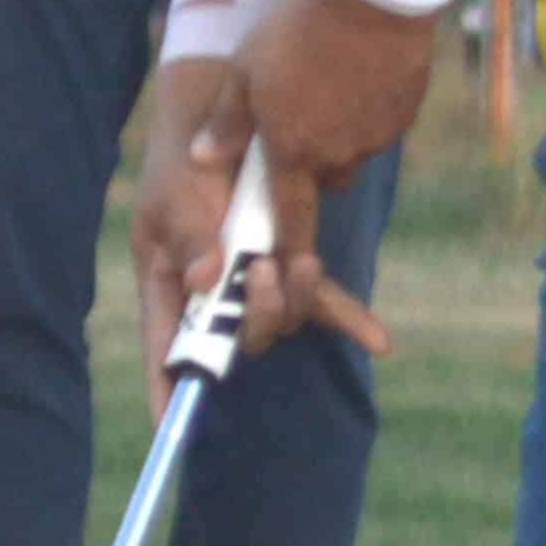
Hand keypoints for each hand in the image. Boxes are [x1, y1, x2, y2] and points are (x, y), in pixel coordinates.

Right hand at [133, 57, 397, 419]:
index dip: (167, 388)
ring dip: (296, 299)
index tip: (168, 424)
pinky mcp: (293, 263)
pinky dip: (351, 320)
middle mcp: (218, 296)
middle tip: (264, 274)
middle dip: (256, 318)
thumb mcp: (173, 198)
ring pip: (283, 319)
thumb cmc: (182, 166)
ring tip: (301, 262)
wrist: (226, 121)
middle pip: (238, 338)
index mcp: (173, 287)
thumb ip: (188, 238)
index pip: (167, 347)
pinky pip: (326, 303)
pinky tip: (379, 341)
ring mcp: (257, 283)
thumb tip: (208, 280)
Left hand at [216, 0, 434, 354]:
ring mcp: (372, 140)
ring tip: (324, 87)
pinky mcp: (400, 118)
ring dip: (336, 136)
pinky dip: (364, 113)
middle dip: (307, 165)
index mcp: (293, 154)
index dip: (285, 252)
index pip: (290, 223)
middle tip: (295, 120)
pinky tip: (355, 74)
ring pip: (349, 154)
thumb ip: (226, 124)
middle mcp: (336, 158)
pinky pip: (376, 128)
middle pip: (320, 182)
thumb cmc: (298, 33)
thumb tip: (203, 159)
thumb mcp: (245, 73)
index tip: (282, 272)